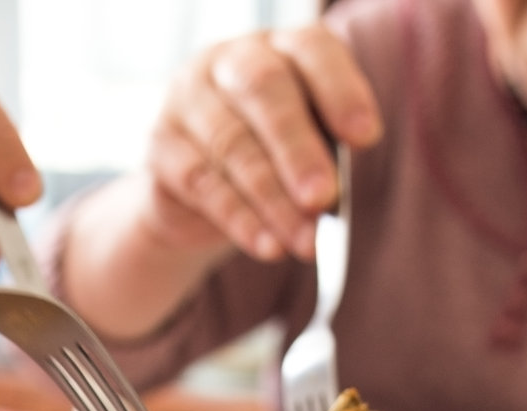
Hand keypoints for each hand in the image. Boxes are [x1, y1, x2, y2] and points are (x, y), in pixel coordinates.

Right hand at [141, 23, 381, 263]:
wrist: (200, 193)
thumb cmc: (272, 159)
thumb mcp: (306, 147)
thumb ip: (324, 155)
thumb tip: (332, 197)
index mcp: (281, 49)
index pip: (312, 51)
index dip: (341, 91)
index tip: (366, 138)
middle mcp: (230, 60)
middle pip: (264, 92)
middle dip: (298, 150)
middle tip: (323, 199)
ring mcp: (188, 97)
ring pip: (232, 144)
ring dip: (272, 200)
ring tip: (304, 241)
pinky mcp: (160, 143)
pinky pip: (201, 182)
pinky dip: (239, 219)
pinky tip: (267, 245)